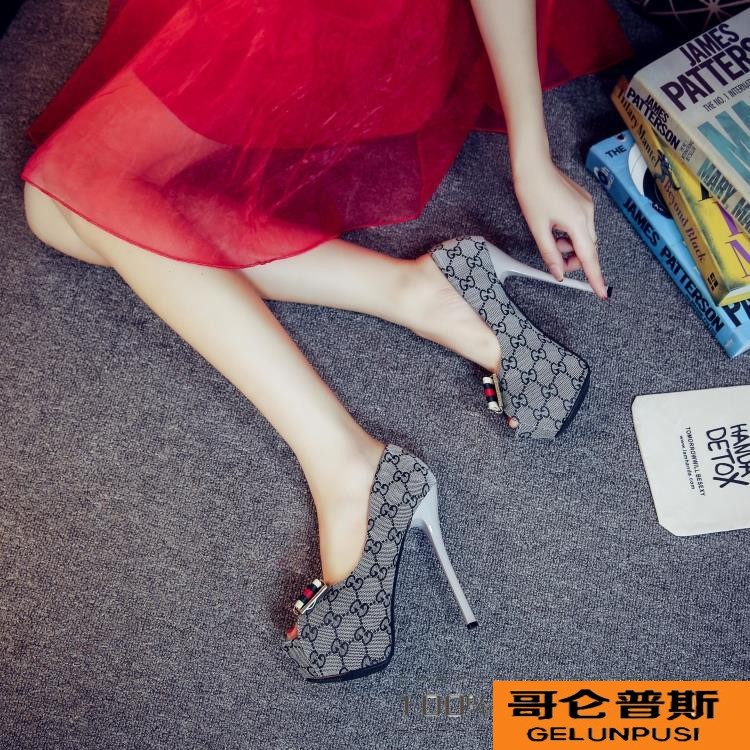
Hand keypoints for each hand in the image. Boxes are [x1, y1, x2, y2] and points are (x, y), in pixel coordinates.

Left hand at [512, 156, 608, 299]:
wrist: (533, 165)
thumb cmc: (532, 193)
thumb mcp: (538, 229)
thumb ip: (550, 254)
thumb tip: (558, 274)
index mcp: (577, 222)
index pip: (589, 258)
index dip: (595, 278)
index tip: (602, 293)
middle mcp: (588, 214)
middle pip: (589, 249)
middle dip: (575, 260)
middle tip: (557, 261)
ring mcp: (588, 206)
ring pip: (585, 238)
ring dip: (571, 246)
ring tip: (552, 239)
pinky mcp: (584, 202)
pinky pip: (582, 226)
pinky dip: (572, 235)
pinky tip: (557, 228)